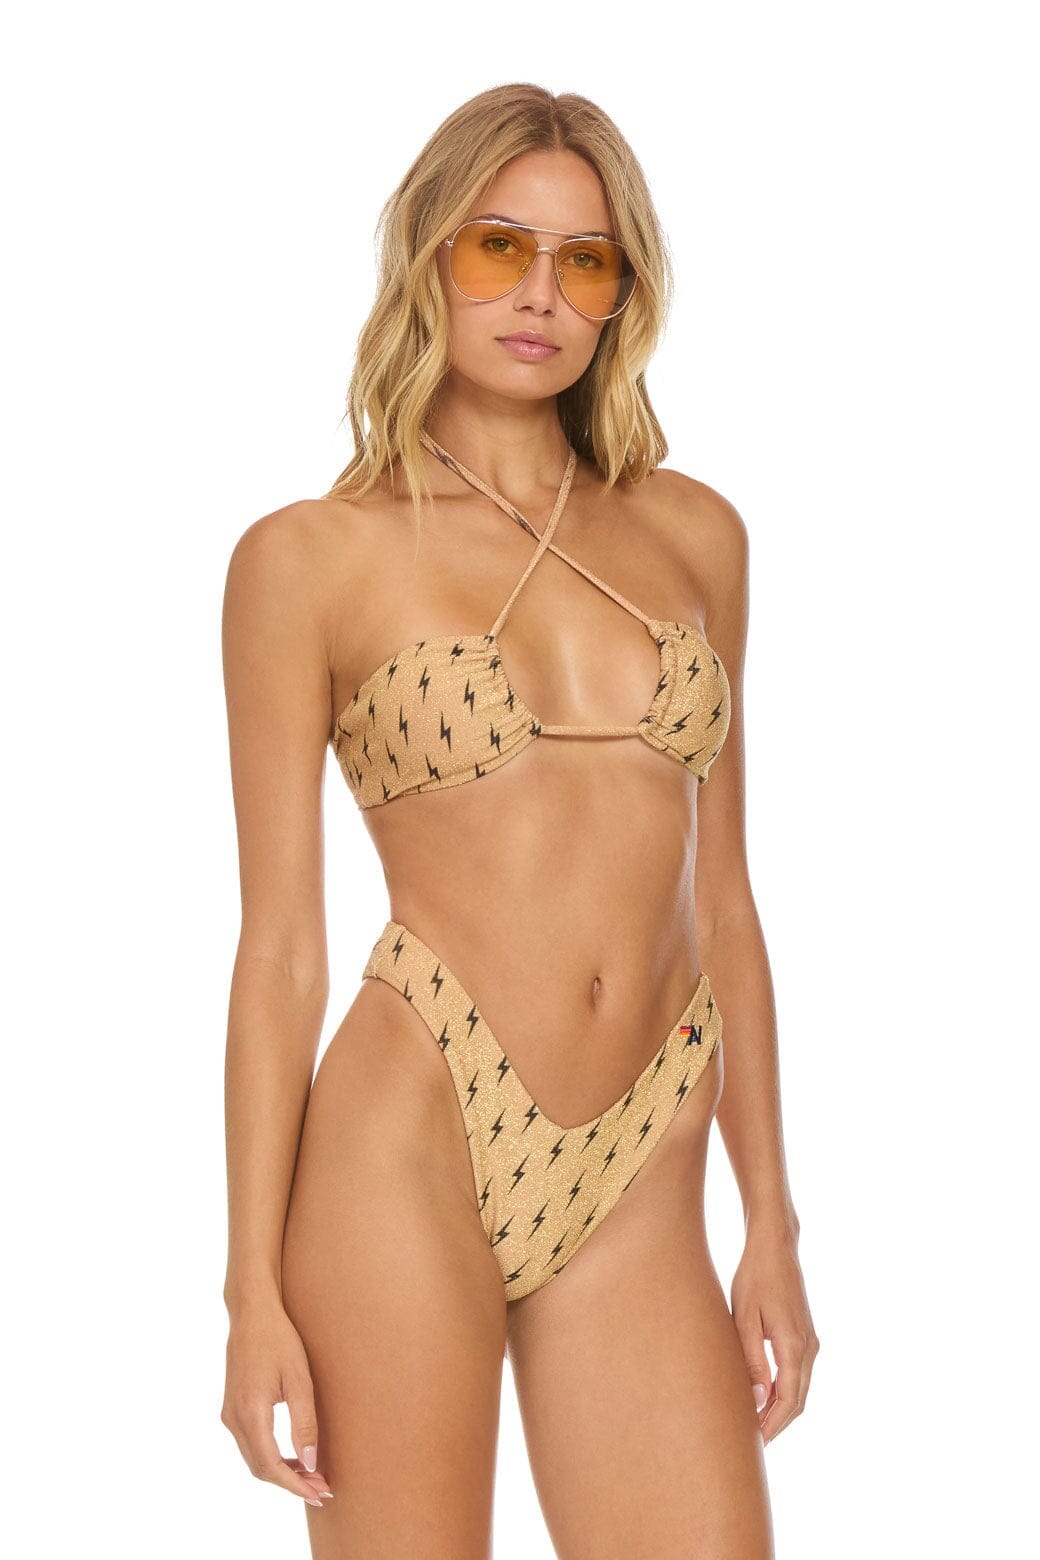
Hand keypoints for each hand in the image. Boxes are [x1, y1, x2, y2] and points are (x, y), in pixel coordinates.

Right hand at [221, 1301, 334, 1508]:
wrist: (251, 1313)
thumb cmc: (279, 1340)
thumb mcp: (299, 1380)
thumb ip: (303, 1423)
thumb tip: (309, 1463)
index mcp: (250, 1413)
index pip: (271, 1467)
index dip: (295, 1485)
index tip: (319, 1494)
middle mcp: (233, 1419)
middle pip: (260, 1468)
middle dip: (290, 1483)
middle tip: (321, 1488)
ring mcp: (229, 1414)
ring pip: (253, 1459)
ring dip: (280, 1472)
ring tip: (311, 1476)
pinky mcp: (231, 1408)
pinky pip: (249, 1444)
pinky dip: (270, 1457)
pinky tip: (291, 1457)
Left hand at [731, 1225, 819, 1444]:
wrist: (775, 1248)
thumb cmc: (754, 1278)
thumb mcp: (744, 1318)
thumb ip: (751, 1360)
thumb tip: (757, 1399)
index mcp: (794, 1346)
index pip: (789, 1400)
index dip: (773, 1424)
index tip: (756, 1442)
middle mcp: (809, 1348)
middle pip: (798, 1400)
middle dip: (777, 1423)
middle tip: (752, 1441)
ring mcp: (810, 1341)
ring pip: (800, 1388)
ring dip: (781, 1408)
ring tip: (754, 1423)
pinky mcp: (805, 1335)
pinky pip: (798, 1374)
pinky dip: (784, 1391)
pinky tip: (763, 1395)